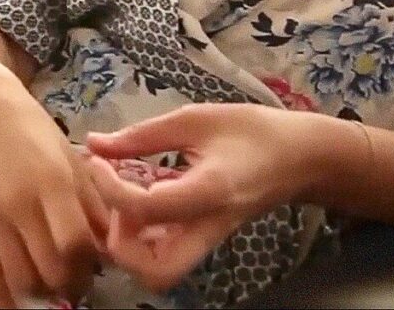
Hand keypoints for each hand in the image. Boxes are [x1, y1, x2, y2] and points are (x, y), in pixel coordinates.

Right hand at [0, 77, 110, 308]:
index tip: (96, 263)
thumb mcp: (69, 154)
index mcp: (53, 180)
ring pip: (20, 279)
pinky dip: (4, 298)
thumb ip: (90, 198)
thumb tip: (108, 240)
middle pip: (50, 267)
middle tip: (77, 280)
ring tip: (52, 283)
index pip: (76, 241)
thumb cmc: (31, 126)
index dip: (90, 262)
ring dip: (42, 291)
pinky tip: (18, 301)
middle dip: (70, 283)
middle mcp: (21, 202)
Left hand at [85, 103, 316, 292]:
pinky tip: (142, 202)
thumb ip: (143, 134)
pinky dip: (143, 239)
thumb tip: (95, 144)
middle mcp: (207, 227)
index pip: (145, 207)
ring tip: (127, 202)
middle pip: (154, 272)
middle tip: (115, 199)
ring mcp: (207, 241)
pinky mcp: (204, 242)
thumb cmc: (251, 130)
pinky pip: (165, 257)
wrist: (297, 157)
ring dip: (130, 247)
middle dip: (120, 243)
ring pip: (159, 274)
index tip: (97, 159)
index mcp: (208, 190)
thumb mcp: (197, 119)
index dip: (110, 186)